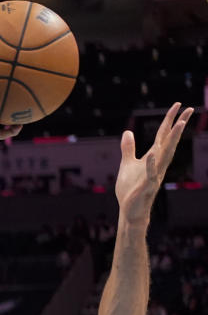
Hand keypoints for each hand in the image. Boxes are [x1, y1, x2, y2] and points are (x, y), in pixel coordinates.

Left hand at [116, 102, 192, 223]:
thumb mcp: (127, 164)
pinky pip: (151, 174)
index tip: (178, 105)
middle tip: (189, 109)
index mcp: (154, 157)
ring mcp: (155, 174)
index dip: (170, 120)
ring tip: (179, 125)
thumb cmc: (131, 188)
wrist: (130, 209)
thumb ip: (128, 148)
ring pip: (166, 155)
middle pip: (170, 141)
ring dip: (172, 140)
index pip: (163, 135)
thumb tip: (127, 132)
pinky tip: (152, 154)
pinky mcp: (147, 186)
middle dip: (178, 125)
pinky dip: (151, 164)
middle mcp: (158, 163)